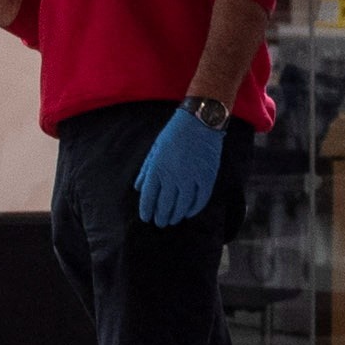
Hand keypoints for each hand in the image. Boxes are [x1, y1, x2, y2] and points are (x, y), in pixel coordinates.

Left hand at [134, 106, 223, 227]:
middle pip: (165, 204)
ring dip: (176, 215)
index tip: (146, 218)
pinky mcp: (207, 178)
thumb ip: (146, 170)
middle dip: (161, 216)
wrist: (199, 121)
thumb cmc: (174, 133)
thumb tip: (137, 188)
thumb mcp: (155, 149)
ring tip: (173, 221)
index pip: (148, 196)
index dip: (146, 210)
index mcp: (157, 168)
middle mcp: (173, 176)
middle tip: (160, 223)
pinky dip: (194, 209)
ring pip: (182, 205)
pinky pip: (200, 200)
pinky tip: (188, 213)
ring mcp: (191, 178)